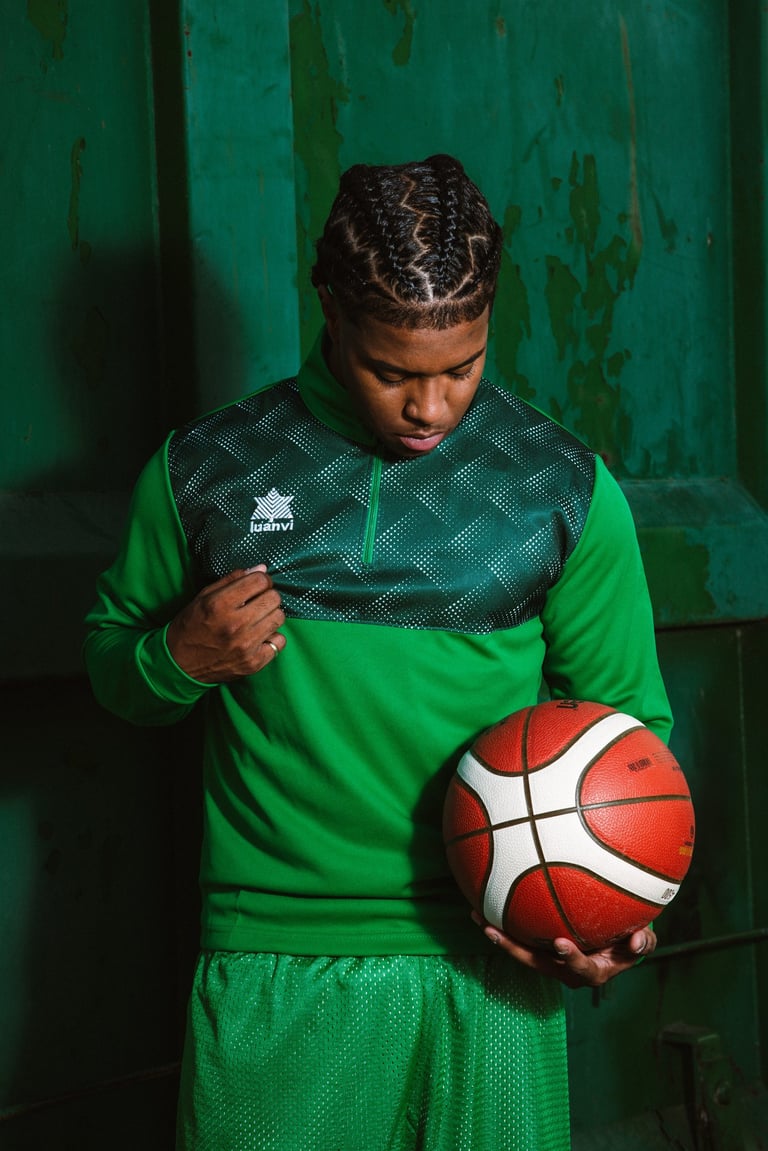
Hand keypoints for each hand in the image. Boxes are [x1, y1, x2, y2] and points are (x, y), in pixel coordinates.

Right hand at [166, 566, 285, 682]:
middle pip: (273, 598)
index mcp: (220, 604)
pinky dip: (271, 638)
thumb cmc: (190, 627)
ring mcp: (245, 646)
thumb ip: (231, 580)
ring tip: (257, 619)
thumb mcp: (203, 597)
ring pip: (279, 618)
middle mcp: (235, 625)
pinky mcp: (253, 663)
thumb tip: (260, 569)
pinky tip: (258, 637)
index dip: (261, 579)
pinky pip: (279, 642)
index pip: (260, 581)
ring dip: (270, 615)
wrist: (179, 664)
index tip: (256, 585)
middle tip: (257, 602)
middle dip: (267, 596)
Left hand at [471, 912, 655, 988]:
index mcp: (591, 972)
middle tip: (491, 930)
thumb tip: (636, 941)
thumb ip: (643, 942)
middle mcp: (565, 970)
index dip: (570, 958)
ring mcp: (550, 959)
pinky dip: (504, 922)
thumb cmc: (631, 940)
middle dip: (512, 947)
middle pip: (535, 962)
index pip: (578, 968)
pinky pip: (521, 936)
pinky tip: (485, 902)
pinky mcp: (541, 947)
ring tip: (477, 915)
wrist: (618, 944)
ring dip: (499, 935)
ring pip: (521, 950)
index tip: (561, 943)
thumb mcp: (643, 942)